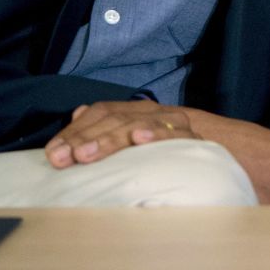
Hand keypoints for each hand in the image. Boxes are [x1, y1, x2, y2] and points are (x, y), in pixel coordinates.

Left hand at [45, 100, 197, 167]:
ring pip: (138, 124)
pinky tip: (140, 139)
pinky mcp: (192, 138)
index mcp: (134, 110)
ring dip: (111, 139)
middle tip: (66, 158)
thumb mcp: (134, 135)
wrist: (215, 145)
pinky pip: (174, 134)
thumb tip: (77, 114)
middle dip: (86, 138)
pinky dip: (157, 135)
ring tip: (88, 154)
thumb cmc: (165, 147)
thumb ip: (106, 125)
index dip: (75, 131)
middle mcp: (151, 111)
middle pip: (115, 118)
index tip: (54, 153)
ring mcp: (172, 121)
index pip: (100, 113)